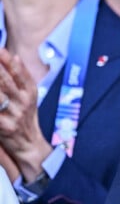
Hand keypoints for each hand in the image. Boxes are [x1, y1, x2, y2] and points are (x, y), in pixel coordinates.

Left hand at [0, 49, 51, 179]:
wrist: (30, 146)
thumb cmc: (26, 118)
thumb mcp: (30, 96)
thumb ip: (22, 76)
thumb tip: (15, 57)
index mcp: (30, 92)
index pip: (19, 72)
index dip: (7, 60)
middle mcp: (23, 102)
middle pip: (6, 81)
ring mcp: (14, 115)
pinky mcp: (4, 127)